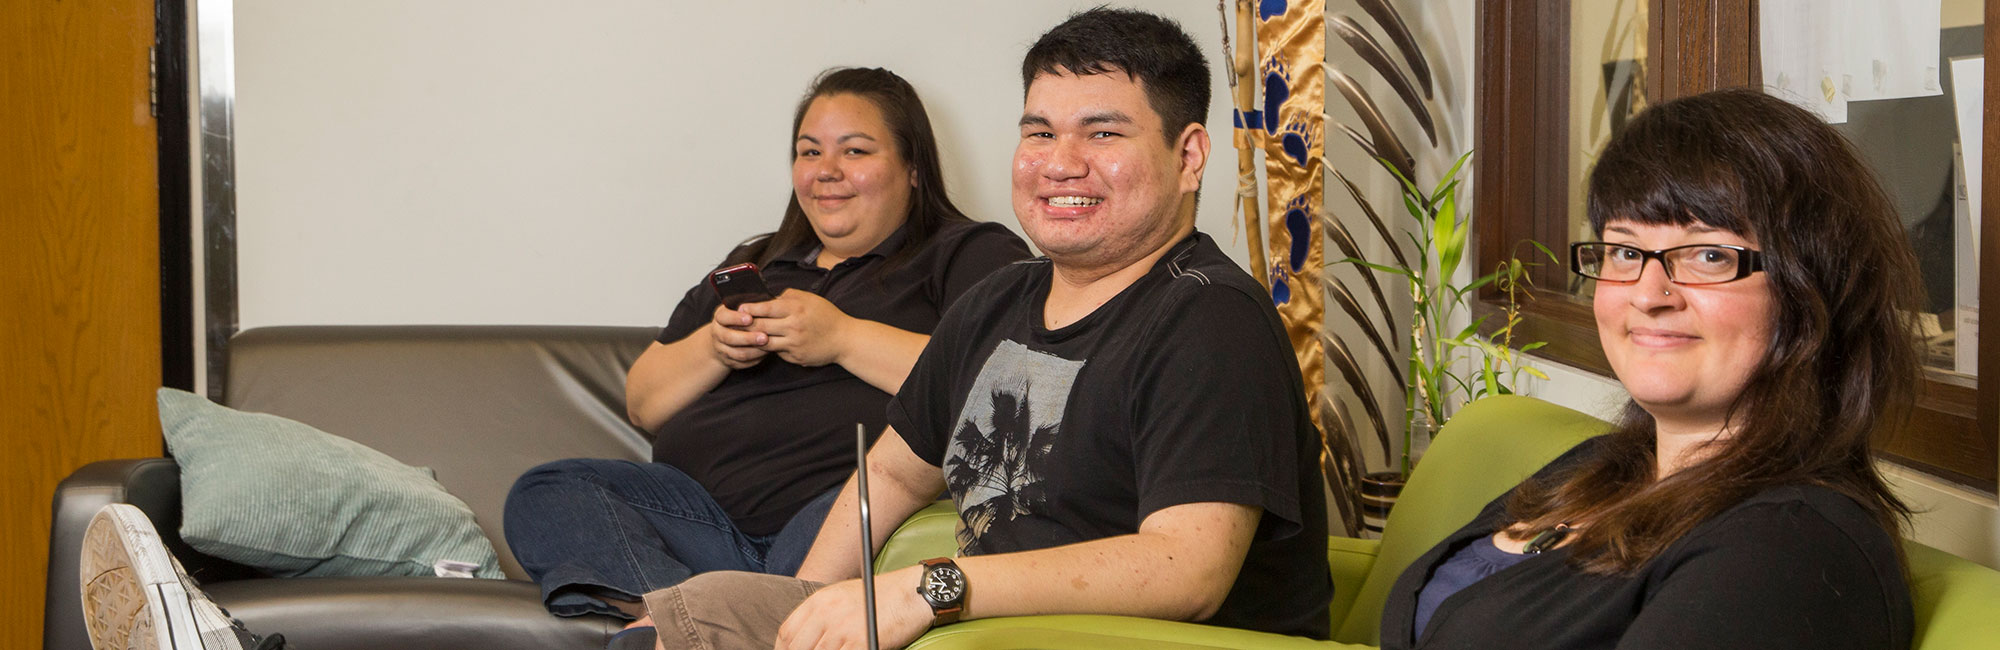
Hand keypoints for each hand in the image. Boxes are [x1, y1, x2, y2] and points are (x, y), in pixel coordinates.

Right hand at [708, 304, 768, 368]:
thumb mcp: (739, 309)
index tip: (750, 318)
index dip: (736, 318)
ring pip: (737, 353)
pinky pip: (742, 363)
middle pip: (729, 338)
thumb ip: (749, 305)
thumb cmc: (738, 319)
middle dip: (748, 338)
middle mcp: (717, 333)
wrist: (723, 338)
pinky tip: (766, 353)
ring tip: (768, 346)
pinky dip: (755, 359)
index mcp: (720, 318)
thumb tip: (767, 301)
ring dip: (754, 351)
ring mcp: (721, 349)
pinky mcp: (729, 361)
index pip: (724, 317)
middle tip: (764, 337)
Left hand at [741, 289, 853, 366]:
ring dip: (753, 339)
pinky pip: (777, 352)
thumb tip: (770, 297)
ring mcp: (794, 344)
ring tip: (745, 335)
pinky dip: (769, 348)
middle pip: (761, 326)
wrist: (844, 339)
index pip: (766, 308)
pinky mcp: (796, 357)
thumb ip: (789, 296)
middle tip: (736, 323)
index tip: (740, 308)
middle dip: (746, 324)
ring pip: (765, 342)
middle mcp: (794, 326)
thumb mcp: (810, 299)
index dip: (750, 308)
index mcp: (796, 309)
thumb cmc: (827, 316)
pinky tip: (762, 345)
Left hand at [775, 568, 931, 649]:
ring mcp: (843, 630)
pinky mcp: (861, 642)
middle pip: (798, 648)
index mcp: (819, 601)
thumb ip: (822, 616)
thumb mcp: (843, 596)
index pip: (787, 633)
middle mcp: (826, 614)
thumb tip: (808, 640)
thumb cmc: (882, 596)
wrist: (913, 592)